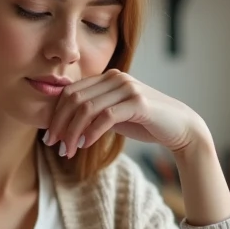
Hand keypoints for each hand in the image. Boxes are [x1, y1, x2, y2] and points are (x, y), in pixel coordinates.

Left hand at [43, 69, 208, 159]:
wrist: (180, 128)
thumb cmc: (145, 123)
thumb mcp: (114, 115)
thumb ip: (93, 114)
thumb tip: (64, 124)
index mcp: (108, 77)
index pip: (71, 91)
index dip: (56, 114)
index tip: (49, 136)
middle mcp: (116, 78)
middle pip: (75, 98)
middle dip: (60, 124)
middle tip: (53, 145)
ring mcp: (128, 88)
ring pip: (87, 108)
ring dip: (72, 132)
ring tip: (67, 151)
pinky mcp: (138, 103)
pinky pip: (106, 117)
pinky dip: (91, 132)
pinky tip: (85, 145)